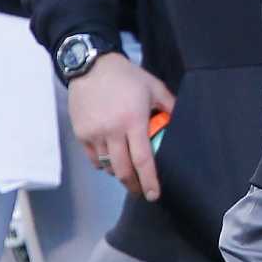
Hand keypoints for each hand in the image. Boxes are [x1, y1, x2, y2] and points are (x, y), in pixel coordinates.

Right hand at [66, 53, 174, 200]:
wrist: (91, 66)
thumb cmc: (126, 76)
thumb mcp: (154, 87)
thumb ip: (169, 105)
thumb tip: (179, 122)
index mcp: (133, 121)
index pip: (143, 160)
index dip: (149, 180)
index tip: (154, 195)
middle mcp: (112, 131)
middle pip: (123, 170)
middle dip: (134, 185)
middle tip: (142, 192)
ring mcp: (94, 134)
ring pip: (107, 166)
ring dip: (119, 173)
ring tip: (128, 173)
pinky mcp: (81, 133)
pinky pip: (93, 158)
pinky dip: (103, 164)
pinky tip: (111, 160)